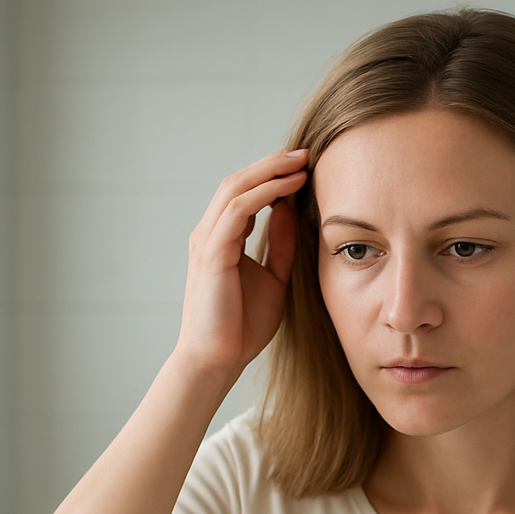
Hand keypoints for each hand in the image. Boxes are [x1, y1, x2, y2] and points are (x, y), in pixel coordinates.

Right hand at [175, 148, 308, 378]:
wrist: (217, 360)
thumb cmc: (241, 327)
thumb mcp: (274, 278)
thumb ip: (281, 244)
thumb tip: (291, 209)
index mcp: (222, 238)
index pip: (244, 193)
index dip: (273, 175)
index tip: (305, 167)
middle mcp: (210, 233)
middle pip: (238, 181)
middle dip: (272, 163)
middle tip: (307, 152)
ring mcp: (207, 240)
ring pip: (236, 188)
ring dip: (270, 171)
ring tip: (301, 162)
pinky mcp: (211, 253)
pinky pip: (237, 210)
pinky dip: (264, 194)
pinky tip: (288, 188)